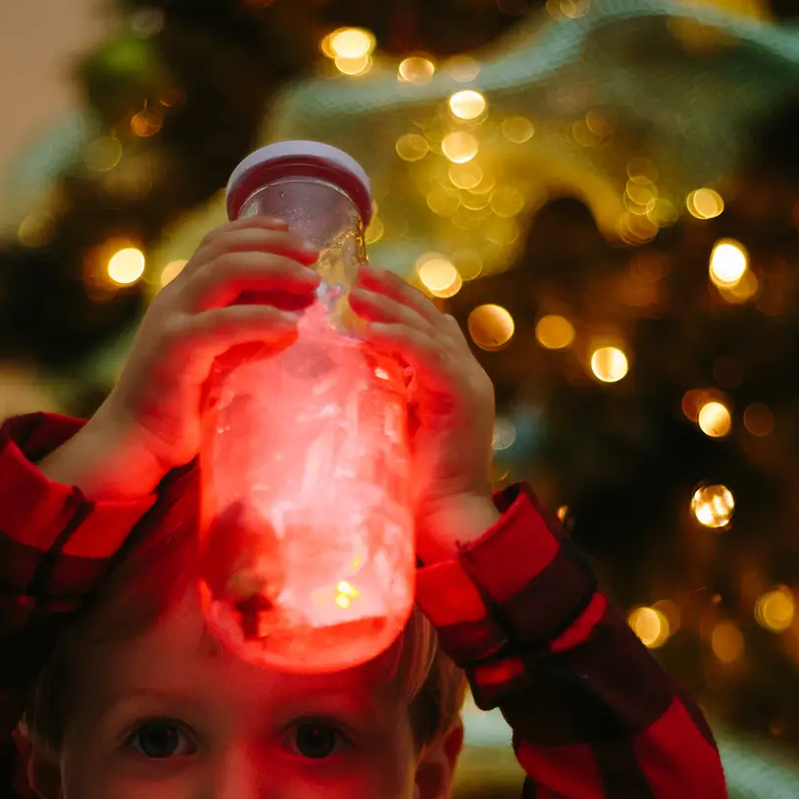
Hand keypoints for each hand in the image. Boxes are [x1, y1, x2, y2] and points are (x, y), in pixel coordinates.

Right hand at [99, 216, 319, 470]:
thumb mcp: (218, 357)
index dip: (257, 229)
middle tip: (315, 257)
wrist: (136, 441)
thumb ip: (244, 332)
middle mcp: (174, 297)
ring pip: (224, 272)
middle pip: (226, 248)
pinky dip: (262, 318)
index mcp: (182, 293)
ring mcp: (171, 319)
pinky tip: (291, 326)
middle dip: (276, 245)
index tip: (296, 234)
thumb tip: (292, 314)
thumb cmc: (182, 404)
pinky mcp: (174, 349)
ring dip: (275, 270)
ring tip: (311, 284)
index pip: (218, 242)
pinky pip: (223, 322)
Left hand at [348, 265, 498, 558]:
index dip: (390, 300)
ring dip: (387, 304)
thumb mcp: (383, 430)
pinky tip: (366, 323)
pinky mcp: (464, 396)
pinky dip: (396, 333)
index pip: (423, 325)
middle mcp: (465, 374)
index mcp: (449, 380)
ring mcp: (470, 383)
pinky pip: (428, 352)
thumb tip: (328, 377)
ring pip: (428, 326)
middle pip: (428, 315)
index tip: (352, 282)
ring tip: (351, 288)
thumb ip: (372, 398)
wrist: (442, 528)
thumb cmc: (405, 490)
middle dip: (389, 290)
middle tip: (351, 269)